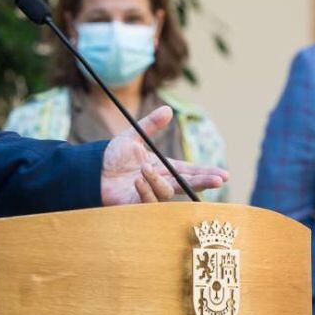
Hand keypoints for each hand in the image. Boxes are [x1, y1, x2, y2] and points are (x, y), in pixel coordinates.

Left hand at [100, 106, 228, 204]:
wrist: (92, 170)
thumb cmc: (112, 155)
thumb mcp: (133, 136)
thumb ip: (151, 124)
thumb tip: (169, 109)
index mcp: (163, 167)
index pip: (189, 171)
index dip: (206, 173)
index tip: (223, 175)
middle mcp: (160, 182)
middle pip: (187, 184)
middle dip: (203, 182)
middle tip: (218, 181)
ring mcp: (151, 195)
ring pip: (167, 192)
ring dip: (157, 180)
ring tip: (142, 169)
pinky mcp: (139, 205)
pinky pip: (150, 202)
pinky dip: (145, 190)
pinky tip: (137, 181)